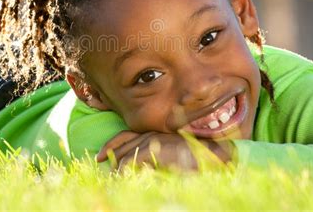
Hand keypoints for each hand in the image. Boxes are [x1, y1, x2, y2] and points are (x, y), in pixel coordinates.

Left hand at [97, 130, 232, 170]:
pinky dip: (123, 170)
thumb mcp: (173, 153)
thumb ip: (157, 155)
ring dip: (116, 165)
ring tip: (110, 176)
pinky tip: (120, 178)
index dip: (111, 144)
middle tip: (98, 162)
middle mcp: (151, 134)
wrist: (213, 155)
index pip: (126, 135)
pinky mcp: (153, 149)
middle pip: (121, 142)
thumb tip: (141, 166)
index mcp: (155, 133)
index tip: (100, 154)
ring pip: (124, 153)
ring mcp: (152, 140)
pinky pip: (130, 161)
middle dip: (109, 154)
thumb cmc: (197, 157)